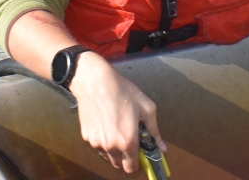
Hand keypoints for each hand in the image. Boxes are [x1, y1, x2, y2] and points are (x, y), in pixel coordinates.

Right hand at [68, 52, 164, 172]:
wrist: (94, 81)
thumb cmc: (121, 91)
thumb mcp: (147, 108)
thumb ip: (154, 131)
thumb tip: (161, 147)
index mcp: (127, 141)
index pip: (132, 168)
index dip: (138, 164)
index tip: (141, 155)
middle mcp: (110, 146)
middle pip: (119, 165)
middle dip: (127, 157)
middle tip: (131, 141)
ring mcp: (97, 142)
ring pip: (108, 156)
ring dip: (115, 150)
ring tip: (119, 130)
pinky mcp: (87, 137)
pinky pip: (98, 146)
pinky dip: (104, 142)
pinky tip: (108, 125)